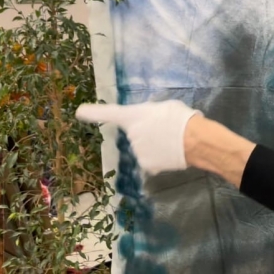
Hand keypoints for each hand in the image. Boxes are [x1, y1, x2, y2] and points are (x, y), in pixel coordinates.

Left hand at [76, 100, 203, 175]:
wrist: (194, 140)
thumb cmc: (182, 118)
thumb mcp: (165, 107)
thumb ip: (151, 114)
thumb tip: (151, 120)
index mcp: (134, 116)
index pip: (109, 113)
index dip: (93, 112)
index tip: (79, 112)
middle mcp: (131, 134)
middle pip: (136, 134)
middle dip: (148, 133)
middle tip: (167, 129)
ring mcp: (137, 152)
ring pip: (144, 148)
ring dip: (155, 146)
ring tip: (173, 141)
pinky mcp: (146, 166)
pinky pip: (151, 161)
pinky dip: (160, 159)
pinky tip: (171, 154)